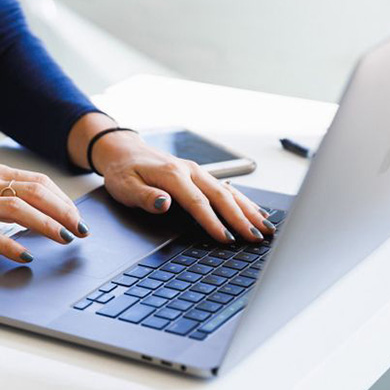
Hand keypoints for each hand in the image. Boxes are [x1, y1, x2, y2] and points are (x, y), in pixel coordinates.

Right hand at [0, 163, 88, 262]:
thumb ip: (0, 196)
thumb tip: (35, 212)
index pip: (37, 181)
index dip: (63, 199)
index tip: (77, 217)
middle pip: (35, 192)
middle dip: (64, 212)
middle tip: (81, 230)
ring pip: (20, 209)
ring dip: (47, 225)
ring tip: (64, 240)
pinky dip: (12, 245)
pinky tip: (26, 256)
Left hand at [68, 114, 274, 242]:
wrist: (124, 151)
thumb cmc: (123, 171)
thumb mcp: (125, 186)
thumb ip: (145, 196)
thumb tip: (164, 203)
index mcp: (172, 175)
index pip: (198, 203)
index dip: (213, 222)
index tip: (226, 238)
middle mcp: (190, 171)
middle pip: (221, 197)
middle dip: (241, 218)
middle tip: (257, 238)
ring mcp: (197, 172)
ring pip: (229, 192)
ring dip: (249, 210)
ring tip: (266, 228)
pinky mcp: (200, 175)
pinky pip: (227, 188)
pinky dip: (244, 201)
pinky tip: (256, 212)